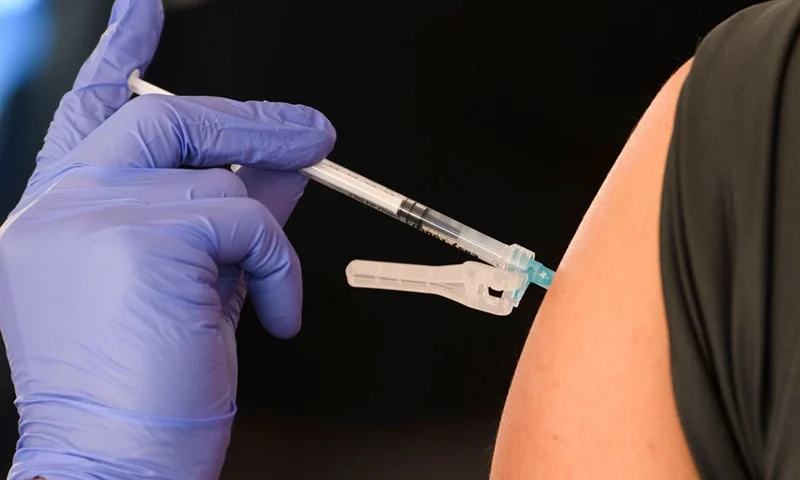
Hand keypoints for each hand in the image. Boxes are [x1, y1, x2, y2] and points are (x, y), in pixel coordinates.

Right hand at [0, 1, 334, 477]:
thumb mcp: (186, 285)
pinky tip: (276, 315)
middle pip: (162, 118)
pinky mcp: (141, 235)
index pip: (86, 115)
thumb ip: (220, 216)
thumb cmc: (144, 388)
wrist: (113, 465)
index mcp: (59, 217)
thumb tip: (276, 165)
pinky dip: (279, 268)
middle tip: (314, 132)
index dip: (118, 58)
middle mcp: (60, 207)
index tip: (139, 11)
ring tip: (277, 283)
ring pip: (217, 177)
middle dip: (250, 119)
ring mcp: (92, 215)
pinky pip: (247, 220)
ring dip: (270, 227)